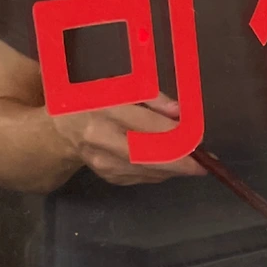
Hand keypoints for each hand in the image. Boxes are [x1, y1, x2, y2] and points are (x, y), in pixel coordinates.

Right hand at [51, 95, 204, 185]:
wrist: (63, 129)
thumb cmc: (96, 100)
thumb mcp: (120, 88)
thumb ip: (151, 98)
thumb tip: (180, 113)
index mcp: (105, 110)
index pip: (147, 126)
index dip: (176, 135)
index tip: (198, 140)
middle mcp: (102, 140)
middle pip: (150, 156)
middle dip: (181, 162)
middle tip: (204, 165)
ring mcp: (104, 163)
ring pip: (149, 171)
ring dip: (174, 169)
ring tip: (192, 163)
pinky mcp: (109, 177)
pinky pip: (143, 178)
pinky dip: (160, 172)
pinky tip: (169, 165)